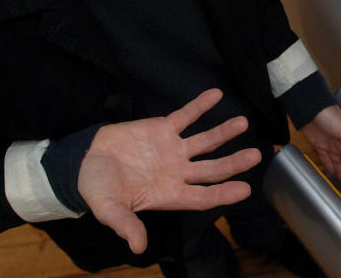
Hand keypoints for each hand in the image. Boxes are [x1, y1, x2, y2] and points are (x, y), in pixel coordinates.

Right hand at [77, 88, 261, 253]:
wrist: (84, 162)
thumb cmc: (98, 189)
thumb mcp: (109, 209)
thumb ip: (125, 225)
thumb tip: (138, 247)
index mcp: (168, 194)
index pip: (202, 196)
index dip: (223, 194)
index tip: (245, 190)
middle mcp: (177, 172)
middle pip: (212, 168)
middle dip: (234, 163)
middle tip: (256, 156)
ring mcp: (172, 149)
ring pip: (205, 141)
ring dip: (223, 132)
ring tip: (243, 123)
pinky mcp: (163, 129)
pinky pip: (185, 115)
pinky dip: (200, 105)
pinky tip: (216, 94)